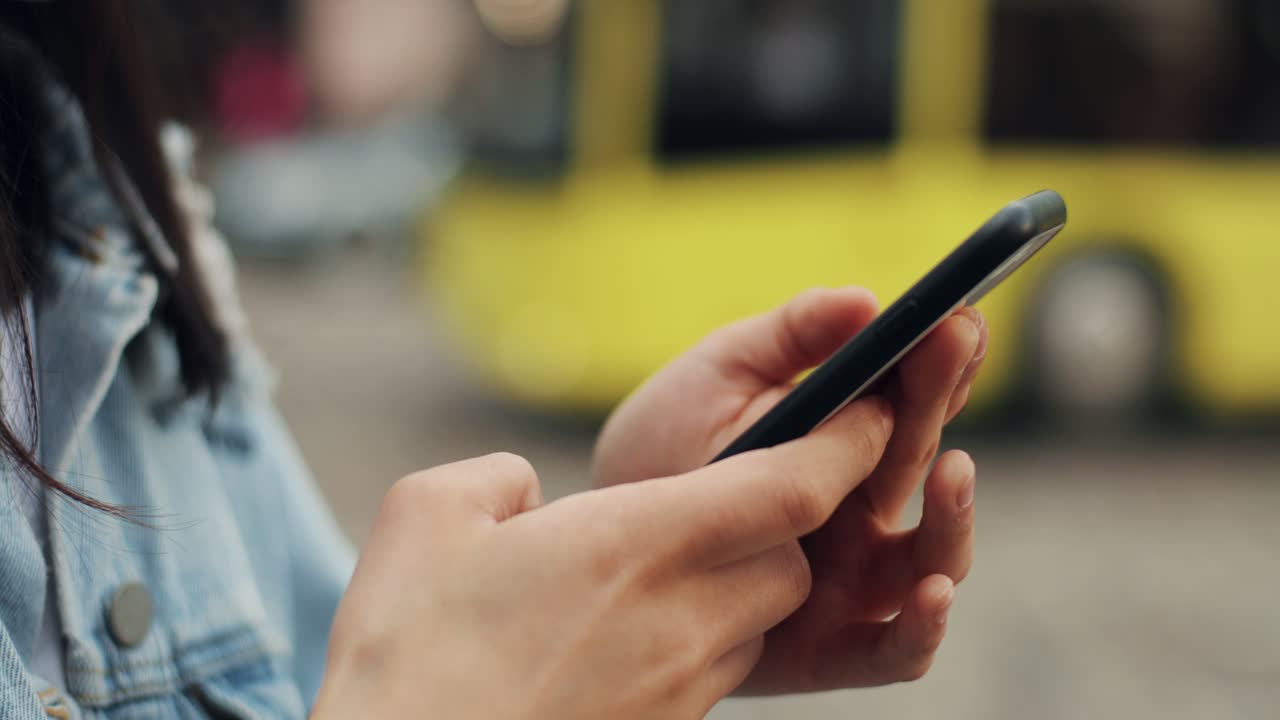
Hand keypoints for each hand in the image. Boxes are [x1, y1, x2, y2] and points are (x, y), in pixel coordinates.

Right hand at [314, 397, 892, 719]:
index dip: (845, 446)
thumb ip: (498, 478)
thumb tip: (526, 492)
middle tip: (728, 498)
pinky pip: (714, 670)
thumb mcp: (428, 515)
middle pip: (791, 559)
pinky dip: (701, 638)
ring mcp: (680, 684)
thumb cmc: (408, 649)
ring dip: (740, 584)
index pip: (792, 486)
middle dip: (783, 522)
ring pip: (759, 620)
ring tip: (661, 570)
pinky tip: (623, 635)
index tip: (871, 413)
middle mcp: (683, 616)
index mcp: (642, 540)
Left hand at [592, 288, 987, 692]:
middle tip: (952, 352)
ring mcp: (850, 581)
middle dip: (941, 403)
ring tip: (952, 471)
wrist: (598, 540)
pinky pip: (889, 651)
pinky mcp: (823, 648)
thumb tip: (865, 299)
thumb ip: (790, 335)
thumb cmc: (663, 446)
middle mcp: (859, 511)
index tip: (955, 317)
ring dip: (953, 518)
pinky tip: (931, 594)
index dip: (939, 362)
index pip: (909, 401)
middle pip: (921, 463)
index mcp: (843, 444)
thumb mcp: (719, 373)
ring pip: (931, 560)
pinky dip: (920, 629)